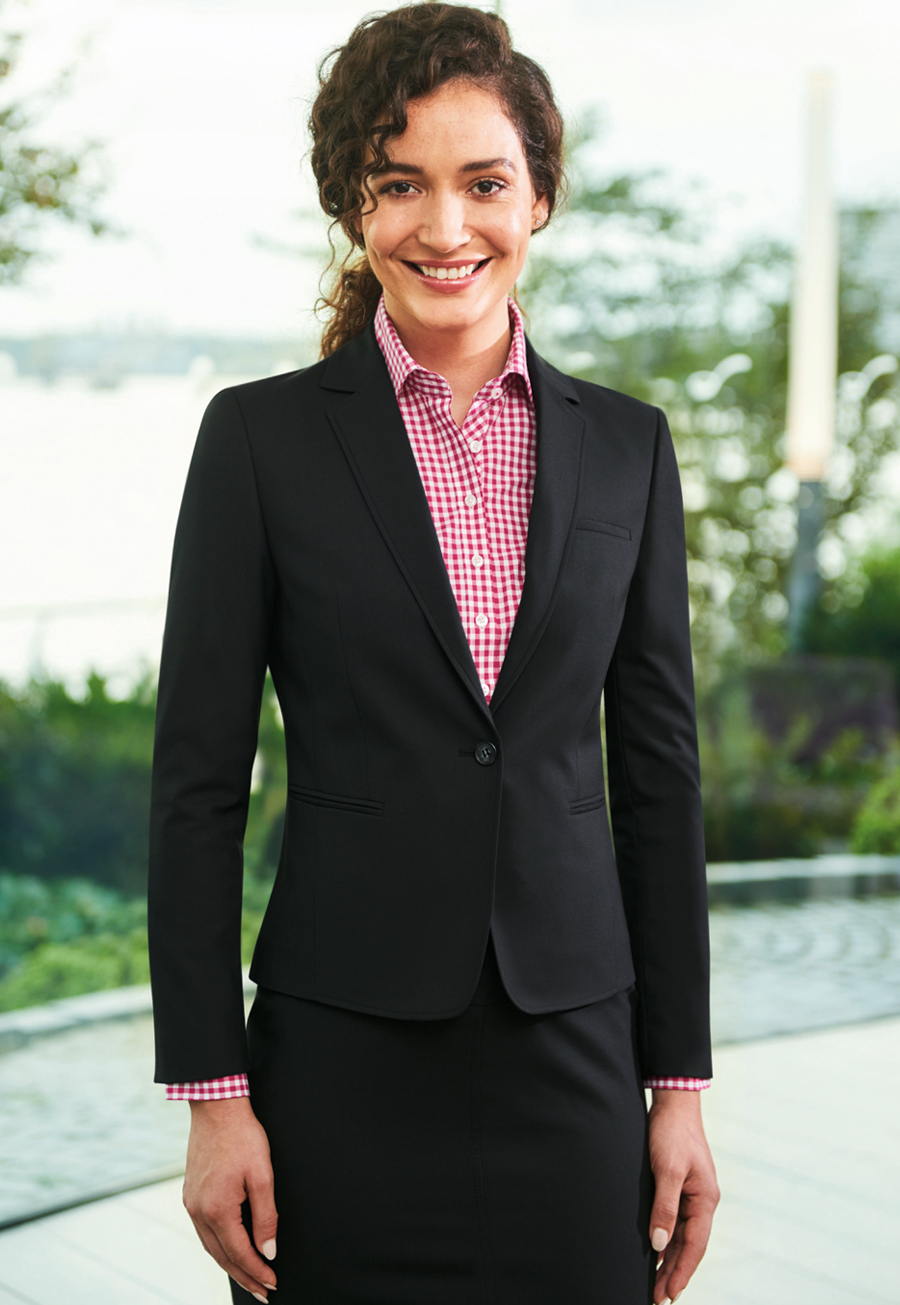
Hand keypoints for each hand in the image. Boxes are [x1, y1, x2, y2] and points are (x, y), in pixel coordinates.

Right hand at [183, 1096, 277, 1300]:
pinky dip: (219, 1247)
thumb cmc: (243, 1137)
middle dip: (245, 1277)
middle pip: (222, 1257)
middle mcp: (198, 1212)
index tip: (273, 1284)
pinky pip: (204, 1231)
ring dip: (231, 1265)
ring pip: (210, 1247)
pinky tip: (230, 1249)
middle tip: (263, 1293)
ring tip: (249, 1278)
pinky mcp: (190, 1194)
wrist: (216, 1108)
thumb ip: (266, 1217)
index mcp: (217, 1210)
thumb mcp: (262, 1176)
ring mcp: (191, 1203)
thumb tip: (268, 1251)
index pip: (240, 1253)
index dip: (258, 1271)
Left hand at [647, 1089, 718, 1303]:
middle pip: (689, 1245)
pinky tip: (656, 1252)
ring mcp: (692, 1194)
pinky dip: (667, 1240)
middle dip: (674, 1272)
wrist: (673, 1103)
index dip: (682, 1271)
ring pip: (682, 1236)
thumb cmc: (672, 1133)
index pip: (695, 1246)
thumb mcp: (667, 1170)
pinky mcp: (681, 1187)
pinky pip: (676, 1221)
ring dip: (670, 1259)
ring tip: (656, 1283)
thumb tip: (659, 1244)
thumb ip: (665, 1208)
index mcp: (706, 1199)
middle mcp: (702, 1201)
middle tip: (658, 1298)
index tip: (669, 1294)